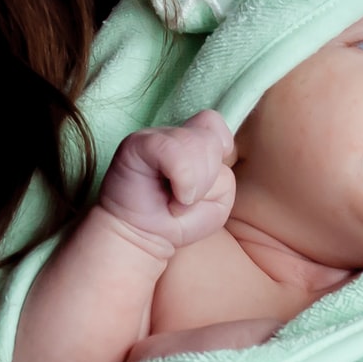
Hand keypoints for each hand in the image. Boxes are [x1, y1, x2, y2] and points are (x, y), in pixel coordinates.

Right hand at [96, 110, 236, 255]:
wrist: (141, 237)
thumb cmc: (178, 221)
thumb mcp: (217, 202)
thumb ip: (225, 177)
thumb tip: (212, 159)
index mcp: (193, 141)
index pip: (214, 123)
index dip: (219, 150)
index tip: (205, 182)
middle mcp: (173, 134)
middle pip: (211, 139)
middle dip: (208, 179)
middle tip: (186, 197)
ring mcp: (153, 135)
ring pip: (196, 144)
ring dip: (194, 183)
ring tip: (176, 199)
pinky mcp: (137, 143)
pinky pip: (173, 151)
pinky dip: (182, 180)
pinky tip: (171, 196)